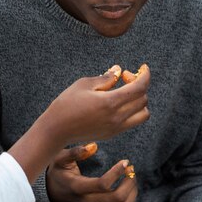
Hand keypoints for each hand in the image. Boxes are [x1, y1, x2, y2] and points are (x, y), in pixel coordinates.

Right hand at [9, 64, 148, 183]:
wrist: (56, 130)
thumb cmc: (66, 104)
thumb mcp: (84, 84)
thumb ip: (105, 78)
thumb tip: (119, 70)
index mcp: (110, 103)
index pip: (140, 88)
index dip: (145, 75)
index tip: (143, 68)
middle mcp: (117, 118)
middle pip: (143, 100)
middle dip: (139, 85)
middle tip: (124, 77)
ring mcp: (116, 128)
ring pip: (143, 114)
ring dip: (139, 101)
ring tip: (124, 92)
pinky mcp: (112, 134)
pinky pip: (132, 121)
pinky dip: (132, 110)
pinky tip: (117, 102)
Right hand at [46, 143, 137, 201]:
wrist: (52, 193)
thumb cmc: (58, 172)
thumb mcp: (60, 158)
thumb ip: (75, 152)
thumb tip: (93, 146)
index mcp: (78, 187)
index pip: (103, 184)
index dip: (117, 172)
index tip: (125, 161)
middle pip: (118, 197)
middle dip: (129, 181)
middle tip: (130, 168)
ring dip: (132, 191)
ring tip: (131, 176)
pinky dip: (131, 201)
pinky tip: (128, 188)